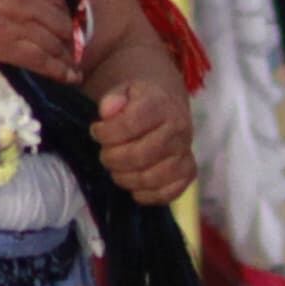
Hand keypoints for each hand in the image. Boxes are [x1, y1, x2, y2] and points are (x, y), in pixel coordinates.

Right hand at [0, 0, 80, 82]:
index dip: (61, 10)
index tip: (62, 20)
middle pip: (59, 20)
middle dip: (67, 36)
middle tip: (69, 47)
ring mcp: (20, 23)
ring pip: (54, 42)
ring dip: (66, 56)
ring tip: (74, 68)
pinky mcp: (8, 47)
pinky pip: (42, 60)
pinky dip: (59, 70)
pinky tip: (69, 77)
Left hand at [92, 80, 197, 205]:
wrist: (167, 104)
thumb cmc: (140, 101)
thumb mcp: (124, 90)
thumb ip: (112, 98)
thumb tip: (107, 112)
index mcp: (162, 105)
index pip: (129, 125)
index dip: (106, 133)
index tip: (96, 131)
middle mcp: (178, 129)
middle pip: (139, 156)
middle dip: (112, 159)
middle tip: (105, 154)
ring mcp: (185, 152)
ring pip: (151, 178)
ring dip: (125, 178)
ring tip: (116, 168)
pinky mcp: (188, 172)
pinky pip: (168, 193)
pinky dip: (146, 195)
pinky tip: (134, 185)